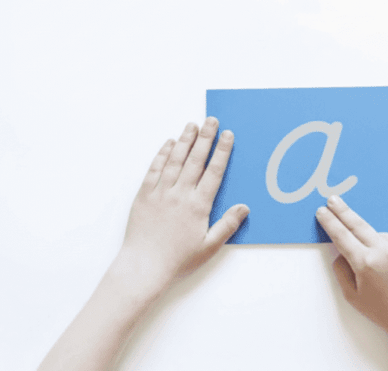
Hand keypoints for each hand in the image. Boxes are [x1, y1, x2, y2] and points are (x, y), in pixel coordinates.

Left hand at [114, 117, 248, 289]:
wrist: (144, 266)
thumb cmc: (177, 260)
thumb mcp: (209, 247)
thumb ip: (227, 225)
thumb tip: (244, 207)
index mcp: (198, 205)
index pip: (213, 172)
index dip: (222, 151)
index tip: (227, 135)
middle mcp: (180, 194)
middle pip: (195, 159)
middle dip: (205, 138)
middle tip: (211, 120)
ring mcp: (160, 192)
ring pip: (175, 160)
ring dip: (185, 140)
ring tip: (192, 125)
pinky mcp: (144, 195)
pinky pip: (154, 169)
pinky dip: (162, 154)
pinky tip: (169, 144)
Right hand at [317, 195, 387, 370]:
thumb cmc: (383, 311)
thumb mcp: (352, 296)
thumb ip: (341, 270)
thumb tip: (341, 251)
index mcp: (366, 263)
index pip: (342, 236)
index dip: (330, 222)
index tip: (322, 211)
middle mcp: (385, 251)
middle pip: (358, 224)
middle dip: (343, 211)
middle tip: (333, 199)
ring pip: (380, 236)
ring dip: (375, 245)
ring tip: (383, 271)